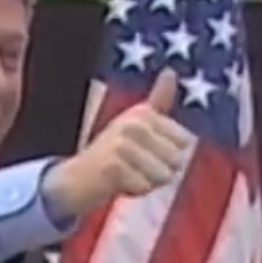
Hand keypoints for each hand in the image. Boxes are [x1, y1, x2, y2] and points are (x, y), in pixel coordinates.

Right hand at [43, 70, 192, 214]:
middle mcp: (133, 124)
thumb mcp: (136, 122)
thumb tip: (170, 70)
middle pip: (177, 160)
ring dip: (147, 182)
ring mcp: (121, 145)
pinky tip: (117, 184)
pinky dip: (133, 191)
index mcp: (143, 114)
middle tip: (134, 166)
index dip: (170, 154)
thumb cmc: (113, 151)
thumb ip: (157, 100)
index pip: (185, 142)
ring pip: (163, 176)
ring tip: (127, 174)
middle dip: (160, 171)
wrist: (75, 178)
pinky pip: (145, 187)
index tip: (146, 151)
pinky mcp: (112, 167)